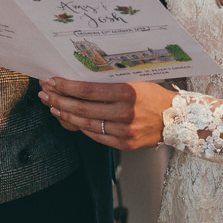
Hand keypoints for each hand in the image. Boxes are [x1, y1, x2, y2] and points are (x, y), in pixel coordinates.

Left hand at [39, 77, 172, 150]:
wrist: (177, 118)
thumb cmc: (153, 96)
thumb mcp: (135, 81)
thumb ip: (110, 83)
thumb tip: (81, 79)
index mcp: (127, 92)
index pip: (88, 90)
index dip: (66, 86)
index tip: (53, 81)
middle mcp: (125, 112)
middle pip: (83, 108)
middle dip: (59, 100)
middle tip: (45, 94)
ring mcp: (124, 130)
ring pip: (86, 124)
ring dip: (66, 115)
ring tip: (53, 107)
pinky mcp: (124, 143)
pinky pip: (96, 136)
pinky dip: (82, 128)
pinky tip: (71, 120)